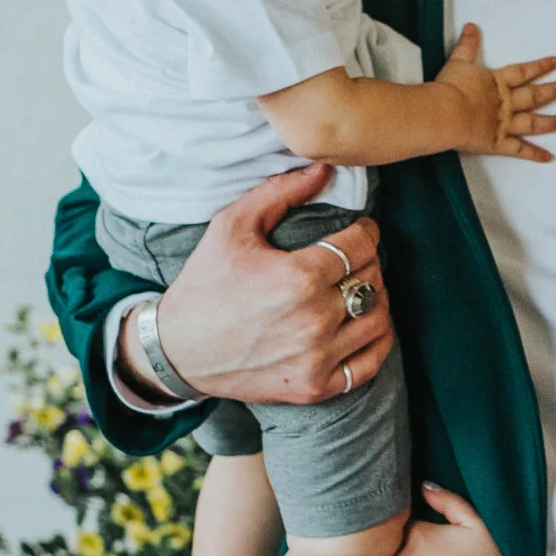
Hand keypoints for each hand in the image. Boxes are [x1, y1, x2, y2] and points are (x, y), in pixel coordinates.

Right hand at [149, 167, 393, 408]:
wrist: (177, 350)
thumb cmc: (205, 284)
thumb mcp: (231, 226)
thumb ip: (279, 192)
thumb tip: (324, 169)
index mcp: (299, 277)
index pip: (361, 246)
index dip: (365, 232)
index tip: (359, 230)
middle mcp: (315, 319)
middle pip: (372, 280)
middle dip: (367, 263)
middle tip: (353, 259)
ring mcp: (317, 357)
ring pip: (378, 319)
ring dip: (376, 299)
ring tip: (359, 288)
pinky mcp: (315, 386)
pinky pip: (370, 364)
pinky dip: (376, 342)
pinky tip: (365, 325)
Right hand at [425, 21, 555, 162]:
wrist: (445, 113)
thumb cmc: (450, 87)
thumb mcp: (458, 62)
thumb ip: (467, 45)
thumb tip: (471, 26)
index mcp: (498, 83)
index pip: (523, 72)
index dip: (541, 66)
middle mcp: (506, 102)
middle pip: (536, 95)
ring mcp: (505, 124)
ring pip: (535, 123)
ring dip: (555, 122)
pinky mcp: (498, 143)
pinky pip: (519, 150)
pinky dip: (534, 154)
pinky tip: (549, 157)